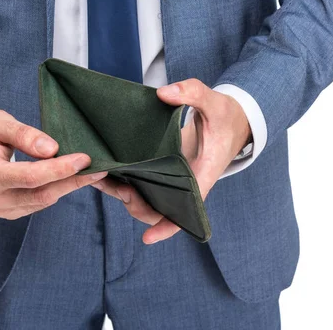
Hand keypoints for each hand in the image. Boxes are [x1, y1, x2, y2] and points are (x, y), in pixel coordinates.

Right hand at [0, 110, 106, 218]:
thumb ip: (23, 134)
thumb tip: (51, 148)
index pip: (31, 176)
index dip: (60, 168)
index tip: (84, 159)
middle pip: (42, 194)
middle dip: (72, 181)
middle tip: (99, 169)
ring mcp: (1, 208)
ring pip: (42, 202)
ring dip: (68, 187)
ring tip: (90, 173)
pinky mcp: (9, 211)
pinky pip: (38, 204)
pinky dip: (56, 191)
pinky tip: (70, 179)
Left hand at [93, 79, 250, 243]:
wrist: (230, 120)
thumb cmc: (225, 117)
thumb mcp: (214, 102)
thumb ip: (193, 94)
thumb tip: (164, 94)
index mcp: (201, 175)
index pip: (185, 209)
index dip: (167, 226)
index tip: (148, 238)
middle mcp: (185, 183)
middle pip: (157, 209)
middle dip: (134, 205)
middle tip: (116, 186)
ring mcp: (172, 178)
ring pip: (145, 197)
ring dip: (123, 194)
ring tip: (101, 179)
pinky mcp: (162, 169)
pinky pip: (142, 182)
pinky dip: (123, 181)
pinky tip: (105, 171)